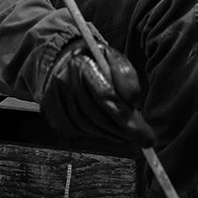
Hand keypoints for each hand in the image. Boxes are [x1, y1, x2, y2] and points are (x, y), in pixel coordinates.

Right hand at [39, 37, 154, 147]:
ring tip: (126, 133)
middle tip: (142, 138)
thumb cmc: (95, 61)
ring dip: (110, 133)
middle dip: (123, 130)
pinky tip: (107, 129)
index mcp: (81, 63)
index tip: (147, 136)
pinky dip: (95, 133)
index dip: (127, 119)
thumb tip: (132, 102)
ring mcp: (54, 97)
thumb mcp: (116, 59)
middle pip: (97, 116)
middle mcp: (64, 80)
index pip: (106, 96)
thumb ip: (127, 76)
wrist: (64, 59)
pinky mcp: (51, 111)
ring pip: (87, 126)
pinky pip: (76, 130)